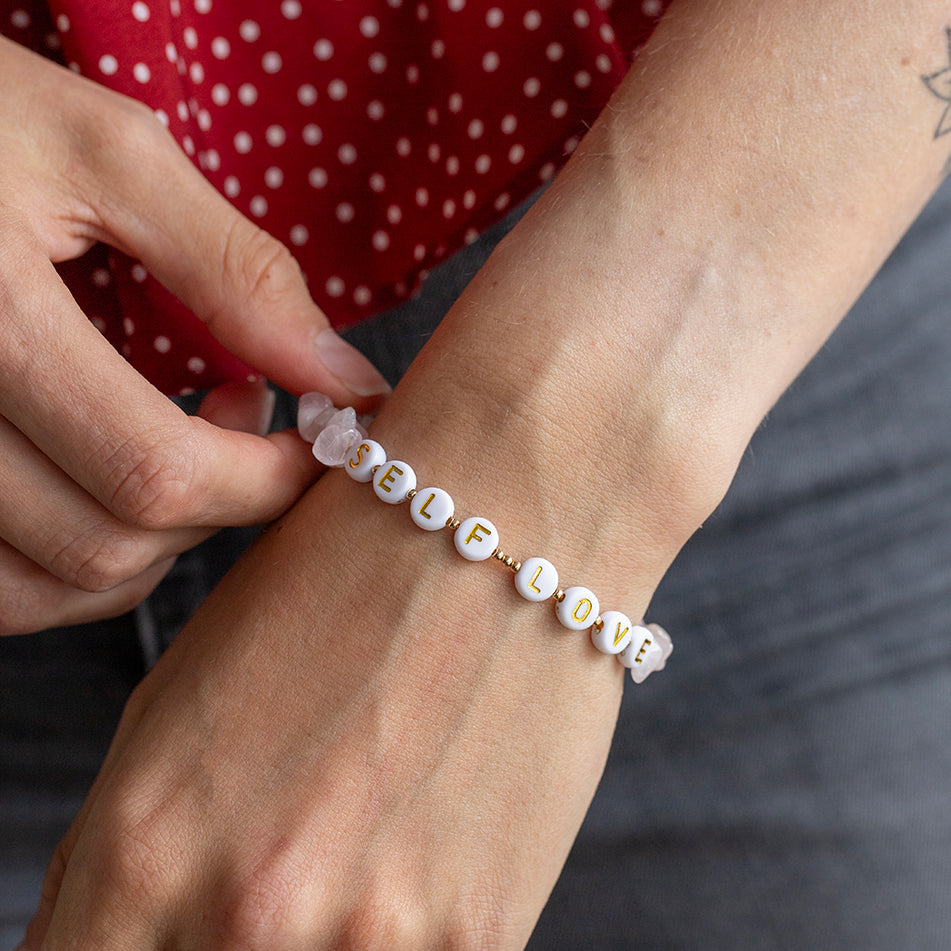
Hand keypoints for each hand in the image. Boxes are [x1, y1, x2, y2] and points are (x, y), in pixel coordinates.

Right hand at [0, 38, 389, 633]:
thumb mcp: (110, 155)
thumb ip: (235, 271)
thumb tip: (347, 382)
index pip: (158, 473)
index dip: (269, 480)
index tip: (320, 437)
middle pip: (110, 542)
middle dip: (220, 502)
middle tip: (246, 414)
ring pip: (54, 585)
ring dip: (156, 542)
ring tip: (183, 445)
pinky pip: (2, 586)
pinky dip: (82, 559)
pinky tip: (112, 480)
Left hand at [20, 465, 633, 950]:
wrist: (504, 527)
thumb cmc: (343, 579)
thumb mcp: (185, 695)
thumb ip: (129, 847)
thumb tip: (112, 932)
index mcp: (145, 847)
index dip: (120, 950)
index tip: (159, 926)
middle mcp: (249, 915)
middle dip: (220, 937)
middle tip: (281, 854)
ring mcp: (373, 939)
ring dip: (326, 934)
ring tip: (361, 832)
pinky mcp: (478, 936)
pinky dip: (404, 925)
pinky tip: (422, 835)